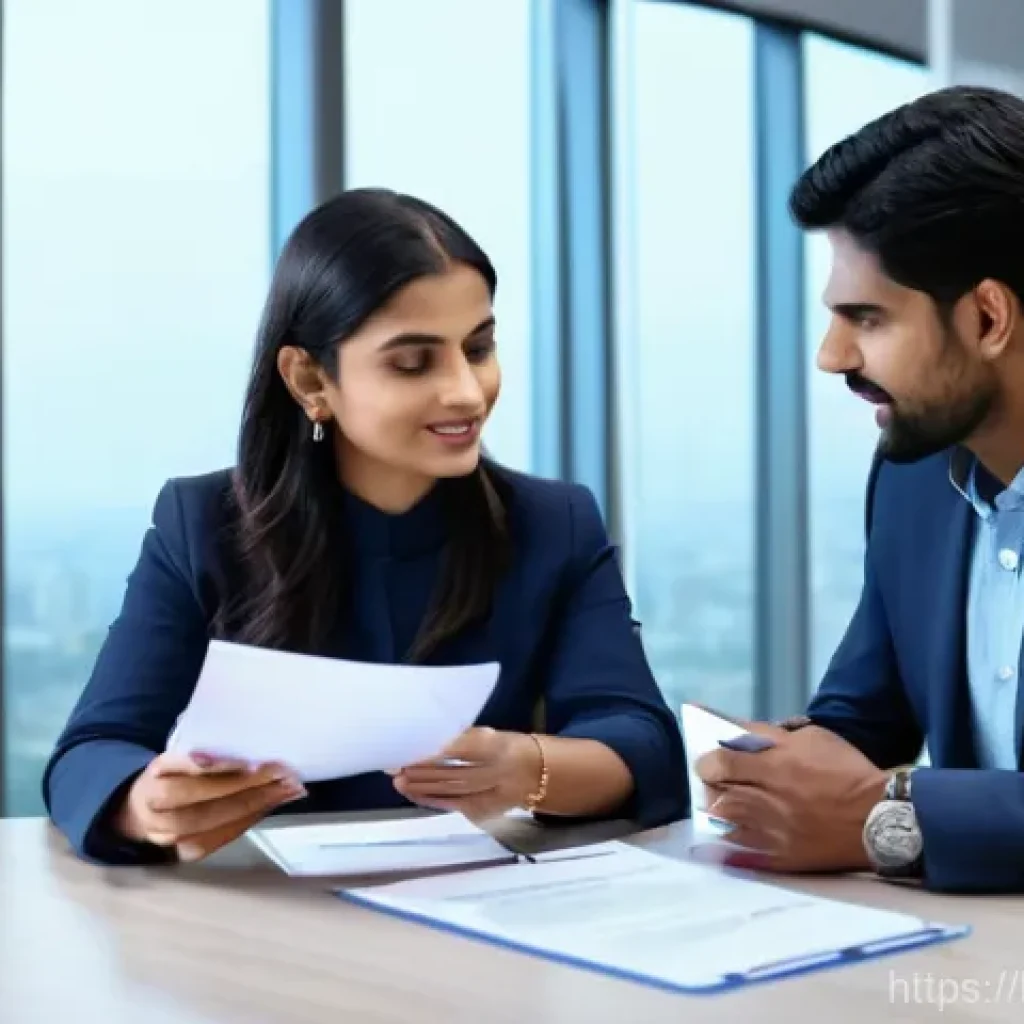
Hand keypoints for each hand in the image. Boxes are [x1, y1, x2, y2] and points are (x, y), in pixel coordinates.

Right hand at [115, 752, 306, 861]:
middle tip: (284, 775)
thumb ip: (204, 751)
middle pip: (205, 802)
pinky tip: (273, 804)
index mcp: (156, 775)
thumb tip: (249, 744)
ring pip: (216, 822)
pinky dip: (251, 818)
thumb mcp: (180, 752)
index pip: (184, 774)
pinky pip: (222, 836)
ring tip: (288, 790)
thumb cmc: (175, 771)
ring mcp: (171, 835)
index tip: (250, 763)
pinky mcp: (188, 851)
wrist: (144, 809)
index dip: (217, 770)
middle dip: (249, 788)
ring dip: (257, 805)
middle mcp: (158, 808)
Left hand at [392, 727, 541, 821]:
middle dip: (421, 771)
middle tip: (394, 765)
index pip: (459, 749)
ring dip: (421, 787)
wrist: (536, 774)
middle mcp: (494, 771)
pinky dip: (431, 800)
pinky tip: (413, 794)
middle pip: (452, 773)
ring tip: (398, 780)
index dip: (432, 751)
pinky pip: (452, 805)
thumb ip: (461, 738)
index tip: (408, 747)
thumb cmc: (504, 748)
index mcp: (495, 746)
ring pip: (450, 790)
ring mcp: (490, 795)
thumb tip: (424, 737)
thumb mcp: (488, 736)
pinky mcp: (484, 811)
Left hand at [696, 718, 887, 873]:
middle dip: (710, 785)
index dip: (707, 760)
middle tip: (712, 780)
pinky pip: (744, 854)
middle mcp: (770, 802)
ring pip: (726, 823)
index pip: (722, 763)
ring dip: (719, 811)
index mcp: (777, 767)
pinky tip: (724, 836)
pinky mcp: (783, 858)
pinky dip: (730, 844)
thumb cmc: (848, 771)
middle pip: (719, 794)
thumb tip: (740, 733)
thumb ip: (773, 735)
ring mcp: (775, 833)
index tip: (706, 758)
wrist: (881, 818)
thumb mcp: (814, 738)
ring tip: (720, 802)